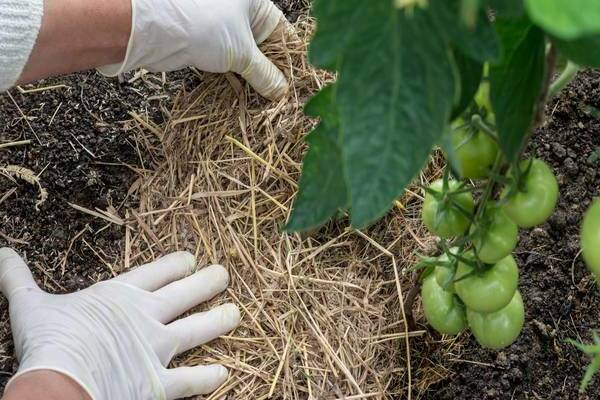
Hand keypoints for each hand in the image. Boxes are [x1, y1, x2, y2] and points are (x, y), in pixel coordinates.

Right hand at [0, 248, 240, 399]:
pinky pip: (191, 381)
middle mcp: (147, 318)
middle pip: (186, 294)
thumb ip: (17, 278)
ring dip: (219, 321)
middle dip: (207, 283)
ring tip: (236, 314)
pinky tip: (224, 373)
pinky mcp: (159, 384)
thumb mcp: (29, 304)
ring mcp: (157, 350)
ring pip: (198, 331)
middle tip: (223, 275)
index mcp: (121, 296)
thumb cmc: (48, 341)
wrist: (58, 384)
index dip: (177, 263)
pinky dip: (208, 378)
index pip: (157, 272)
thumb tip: (0, 252)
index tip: (192, 258)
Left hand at [98, 0, 288, 99]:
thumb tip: (281, 91)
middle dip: (271, 71)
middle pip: (265, 45)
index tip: (297, 83)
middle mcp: (241, 9)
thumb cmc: (204, 26)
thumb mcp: (242, 54)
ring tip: (264, 100)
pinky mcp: (206, 40)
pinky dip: (235, 76)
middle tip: (280, 96)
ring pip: (246, 55)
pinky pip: (228, 60)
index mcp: (256, 2)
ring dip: (252, 77)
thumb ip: (265, 74)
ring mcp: (222, 24)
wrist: (155, 29)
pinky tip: (242, 93)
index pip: (284, 32)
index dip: (291, 59)